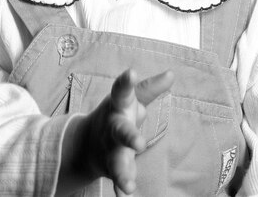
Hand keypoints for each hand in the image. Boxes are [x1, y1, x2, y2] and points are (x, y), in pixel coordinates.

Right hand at [85, 68, 173, 195]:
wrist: (86, 141)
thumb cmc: (117, 114)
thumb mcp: (130, 99)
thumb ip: (149, 88)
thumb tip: (171, 73)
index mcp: (118, 105)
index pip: (121, 91)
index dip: (126, 82)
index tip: (132, 73)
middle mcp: (112, 126)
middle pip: (120, 131)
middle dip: (129, 137)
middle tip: (140, 144)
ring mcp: (110, 148)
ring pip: (116, 160)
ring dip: (122, 173)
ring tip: (129, 186)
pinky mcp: (111, 167)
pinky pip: (117, 179)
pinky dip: (121, 188)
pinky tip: (126, 195)